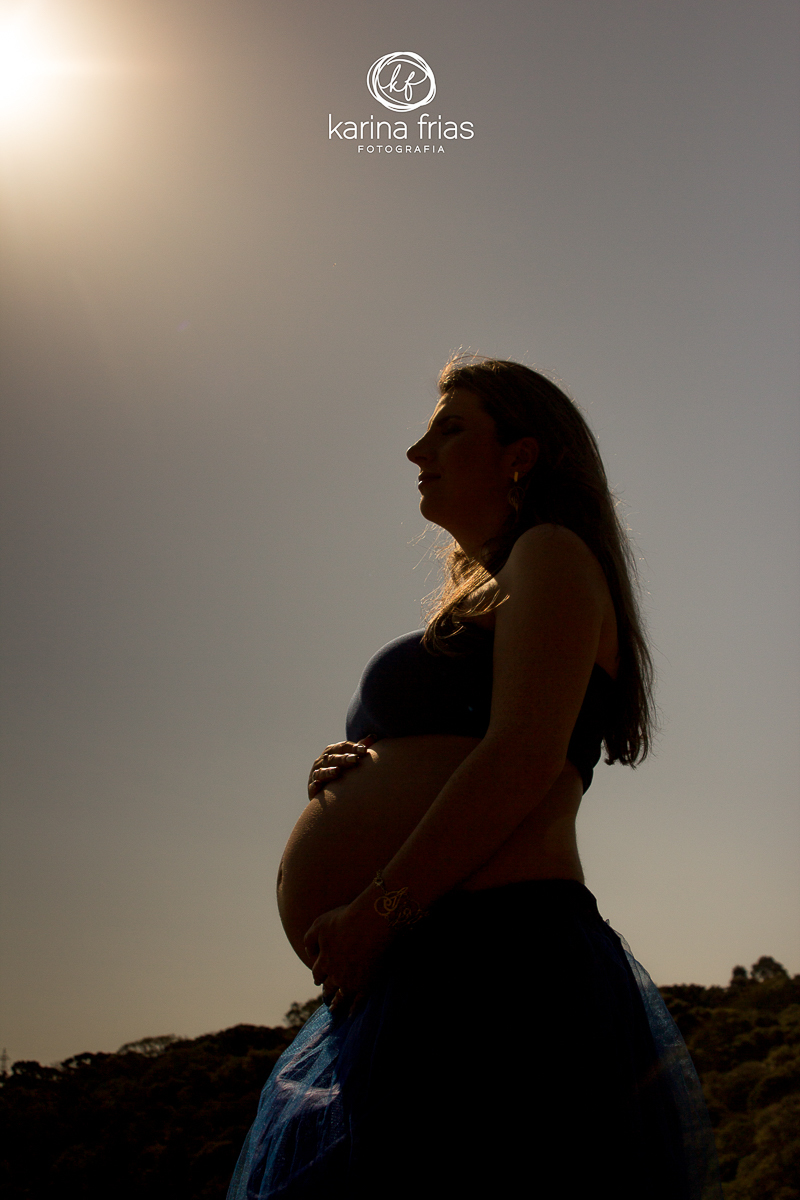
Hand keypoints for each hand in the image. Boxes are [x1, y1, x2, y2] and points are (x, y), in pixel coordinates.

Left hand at [304, 892, 395, 1015]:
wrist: (372, 922)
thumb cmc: (346, 919)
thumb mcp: (319, 924)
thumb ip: (309, 940)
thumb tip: (309, 954)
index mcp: (323, 961)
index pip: (317, 972)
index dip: (318, 975)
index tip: (318, 979)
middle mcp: (335, 974)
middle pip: (329, 986)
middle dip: (327, 990)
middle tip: (326, 996)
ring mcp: (352, 981)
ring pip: (341, 996)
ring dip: (337, 1003)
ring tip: (334, 1010)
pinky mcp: (367, 984)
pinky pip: (359, 1001)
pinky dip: (354, 1008)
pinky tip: (351, 1013)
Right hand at [307, 737, 373, 798]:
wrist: (326, 793)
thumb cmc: (341, 772)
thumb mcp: (349, 760)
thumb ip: (359, 749)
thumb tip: (374, 736)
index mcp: (331, 752)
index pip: (341, 747)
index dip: (352, 747)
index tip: (365, 750)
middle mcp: (321, 762)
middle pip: (332, 758)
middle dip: (343, 758)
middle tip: (355, 759)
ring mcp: (315, 775)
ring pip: (321, 772)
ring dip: (328, 771)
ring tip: (337, 771)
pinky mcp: (312, 789)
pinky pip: (313, 787)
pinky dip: (315, 785)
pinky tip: (318, 784)